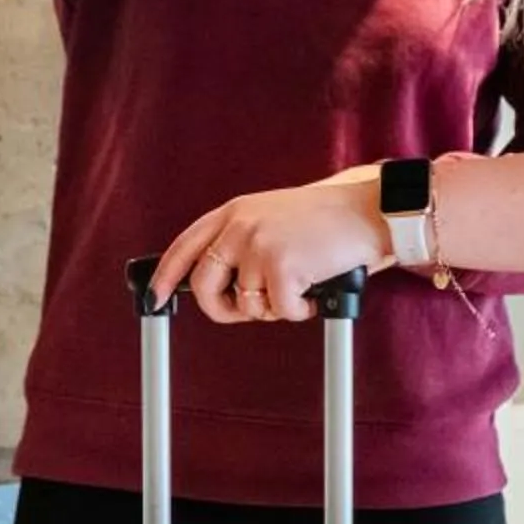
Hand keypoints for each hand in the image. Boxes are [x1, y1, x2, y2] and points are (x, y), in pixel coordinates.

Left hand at [152, 171, 392, 325]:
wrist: (368, 212)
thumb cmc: (326, 222)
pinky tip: (315, 289)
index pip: (185, 247)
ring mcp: (258, 245)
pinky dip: (300, 311)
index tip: (155, 298)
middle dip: (223, 309)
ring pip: (248, 304)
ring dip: (276, 307)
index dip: (165, 276)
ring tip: (300, 284)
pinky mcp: (281, 266)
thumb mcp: (271, 217)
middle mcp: (239, 226)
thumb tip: (222, 286)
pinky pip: (280, 311)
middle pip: (204, 285)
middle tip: (247, 312)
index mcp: (234, 212)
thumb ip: (241, 240)